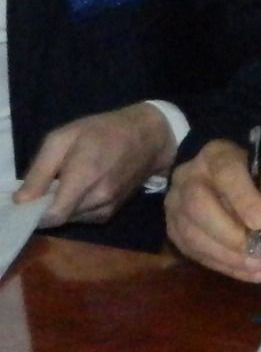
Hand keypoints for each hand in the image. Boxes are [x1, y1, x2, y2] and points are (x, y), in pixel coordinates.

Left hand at [19, 103, 176, 226]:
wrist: (148, 137)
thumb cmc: (102, 131)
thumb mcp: (62, 138)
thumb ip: (40, 170)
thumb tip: (21, 201)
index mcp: (84, 178)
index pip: (52, 216)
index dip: (35, 211)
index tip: (31, 197)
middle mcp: (99, 199)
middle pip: (59, 219)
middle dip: (48, 206)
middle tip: (51, 183)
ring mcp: (108, 208)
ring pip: (71, 220)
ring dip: (63, 207)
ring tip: (69, 182)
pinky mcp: (113, 211)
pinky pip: (84, 218)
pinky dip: (76, 208)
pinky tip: (82, 188)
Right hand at [165, 140, 260, 283]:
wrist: (228, 185)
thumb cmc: (256, 181)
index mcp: (217, 156)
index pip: (226, 173)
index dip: (245, 200)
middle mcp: (188, 177)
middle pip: (198, 205)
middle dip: (229, 234)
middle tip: (258, 253)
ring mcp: (174, 204)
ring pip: (190, 233)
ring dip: (225, 256)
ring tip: (257, 268)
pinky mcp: (173, 229)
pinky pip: (191, 250)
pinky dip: (221, 265)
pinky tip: (246, 273)